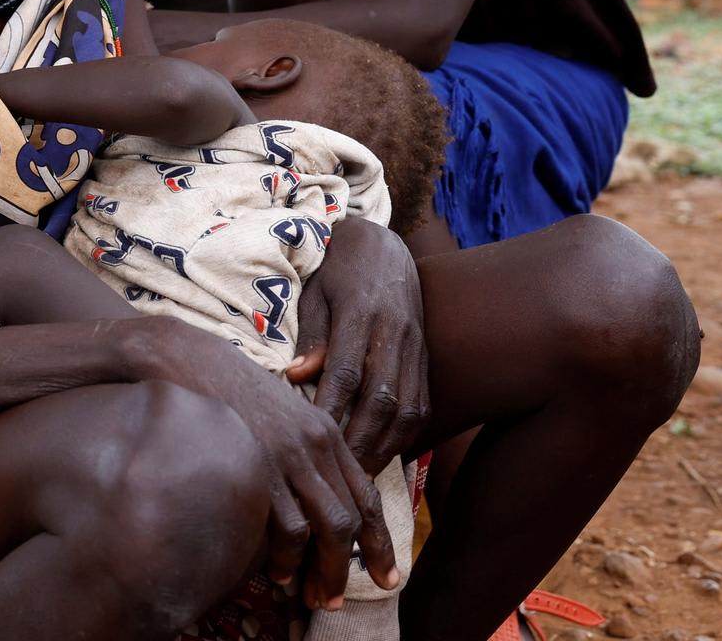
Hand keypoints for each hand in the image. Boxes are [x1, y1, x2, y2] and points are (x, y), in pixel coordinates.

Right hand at [131, 317, 397, 608]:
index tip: (387, 576)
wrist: (186, 357)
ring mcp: (288, 455)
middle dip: (349, 567)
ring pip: (328, 529)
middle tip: (335, 598)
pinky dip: (287, 558)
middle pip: (351, 518)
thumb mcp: (279, 410)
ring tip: (306, 591)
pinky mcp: (260, 466)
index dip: (381, 541)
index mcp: (325, 430)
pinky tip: (275, 570)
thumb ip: (303, 447)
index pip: (366, 494)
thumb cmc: (227, 387)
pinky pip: (288, 527)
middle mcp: (315, 443)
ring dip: (320, 570)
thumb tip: (316, 499)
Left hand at [287, 223, 429, 477]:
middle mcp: (394, 331)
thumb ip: (311, 336)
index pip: (347, 370)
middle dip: (360, 440)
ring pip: (408, 406)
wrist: (383, 246)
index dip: (332, 408)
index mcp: (360, 312)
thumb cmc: (337, 271)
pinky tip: (384, 454)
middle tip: (338, 472)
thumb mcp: (315, 292)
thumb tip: (296, 377)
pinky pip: (422, 403)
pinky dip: (405, 434)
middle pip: (381, 397)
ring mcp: (415, 345)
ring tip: (360, 474)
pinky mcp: (425, 356)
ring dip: (385, 445)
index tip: (313, 437)